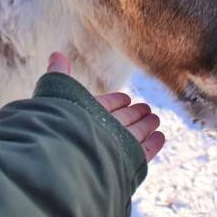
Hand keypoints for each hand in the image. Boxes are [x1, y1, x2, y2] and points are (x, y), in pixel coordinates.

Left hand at [47, 52, 164, 161]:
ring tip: (156, 118)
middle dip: (133, 114)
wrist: (66, 155)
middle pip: (120, 121)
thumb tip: (56, 54)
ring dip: (146, 126)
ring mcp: (112, 149)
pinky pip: (142, 152)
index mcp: (82, 116)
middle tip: (146, 107)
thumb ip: (59, 73)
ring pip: (133, 135)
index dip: (115, 102)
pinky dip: (152, 144)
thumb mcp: (58, 90)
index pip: (103, 106)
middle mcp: (98, 133)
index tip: (126, 98)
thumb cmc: (60, 121)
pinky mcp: (126, 163)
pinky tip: (160, 136)